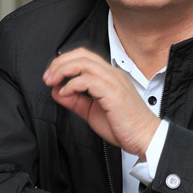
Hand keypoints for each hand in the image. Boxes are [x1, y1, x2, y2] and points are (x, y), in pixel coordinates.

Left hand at [42, 47, 159, 157]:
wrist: (145, 138)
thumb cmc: (123, 126)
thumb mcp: (92, 111)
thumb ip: (75, 100)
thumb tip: (58, 91)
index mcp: (109, 76)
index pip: (85, 57)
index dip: (64, 62)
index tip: (51, 76)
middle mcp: (112, 74)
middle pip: (82, 55)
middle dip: (60, 62)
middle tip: (47, 77)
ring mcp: (113, 81)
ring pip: (84, 63)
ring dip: (63, 70)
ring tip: (52, 81)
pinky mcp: (113, 92)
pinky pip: (88, 80)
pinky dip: (72, 84)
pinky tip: (66, 93)